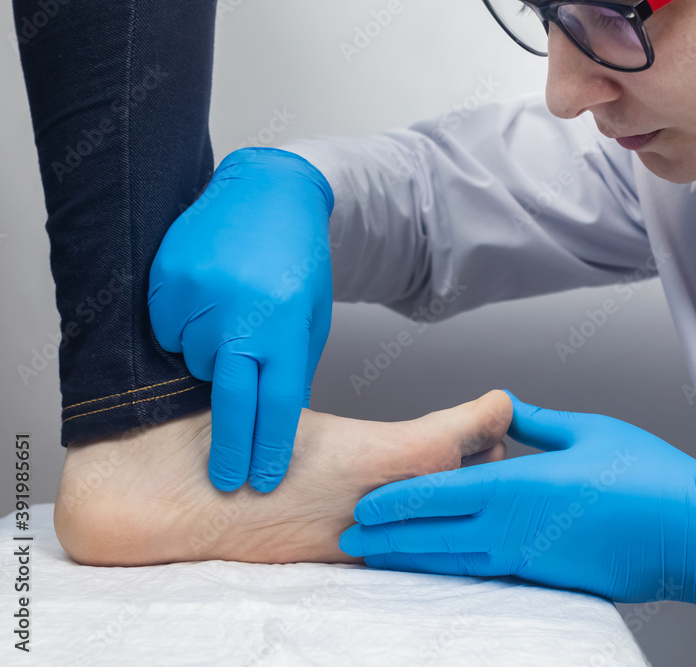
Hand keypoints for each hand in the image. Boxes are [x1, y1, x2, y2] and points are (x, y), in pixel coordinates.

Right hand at [148, 147, 334, 492]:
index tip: (263, 479)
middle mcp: (239, 315)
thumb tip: (273, 424)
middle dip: (230, 448)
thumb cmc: (297, 261)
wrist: (268, 193)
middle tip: (228, 481)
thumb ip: (293, 367)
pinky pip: (168, 332)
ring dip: (210, 361)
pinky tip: (209, 303)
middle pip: (230, 401)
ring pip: (194, 364)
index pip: (276, 405)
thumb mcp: (311, 316)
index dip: (268, 448)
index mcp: (283, 326)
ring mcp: (198, 296)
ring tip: (232, 323)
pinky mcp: (167, 280)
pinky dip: (185, 331)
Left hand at [339, 391, 695, 613]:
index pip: (438, 493)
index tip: (363, 504)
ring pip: (452, 561)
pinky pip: (484, 575)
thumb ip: (536, 424)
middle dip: (387, 536)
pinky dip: (450, 571)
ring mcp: (528, 559)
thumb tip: (503, 409)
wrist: (691, 535)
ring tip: (377, 557)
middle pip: (433, 534)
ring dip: (410, 559)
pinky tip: (436, 568)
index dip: (395, 500)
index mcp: (518, 485)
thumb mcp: (587, 432)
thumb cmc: (648, 477)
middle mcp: (513, 528)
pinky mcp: (545, 580)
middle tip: (351, 538)